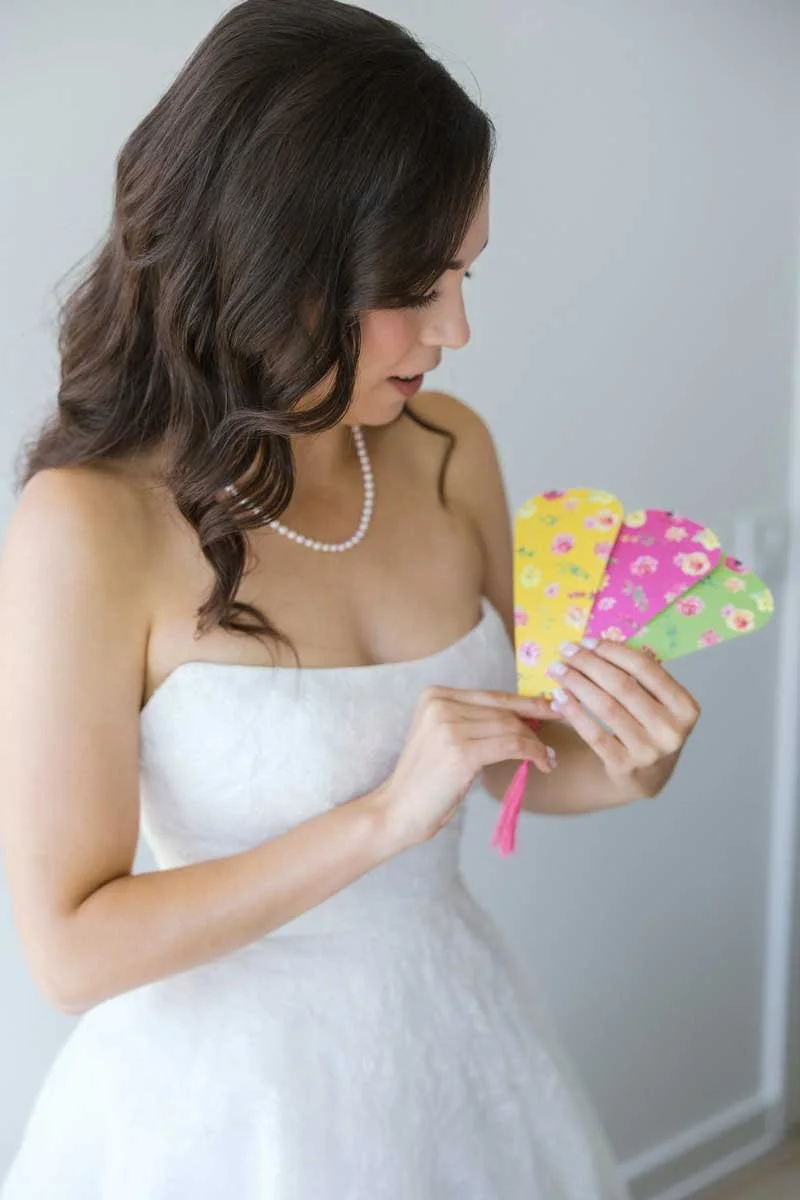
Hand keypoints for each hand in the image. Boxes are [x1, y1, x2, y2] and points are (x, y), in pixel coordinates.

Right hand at [372, 685, 561, 850]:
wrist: (398, 810)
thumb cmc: (425, 780)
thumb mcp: (444, 738)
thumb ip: (473, 721)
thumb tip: (522, 718)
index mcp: (434, 695)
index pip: (492, 695)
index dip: (526, 702)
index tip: (551, 707)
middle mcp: (440, 704)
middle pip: (503, 711)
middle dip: (534, 724)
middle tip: (553, 739)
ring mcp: (449, 727)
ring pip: (511, 728)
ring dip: (536, 744)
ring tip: (547, 757)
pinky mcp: (461, 751)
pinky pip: (511, 745)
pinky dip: (533, 753)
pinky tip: (542, 763)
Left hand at [545, 637, 700, 801]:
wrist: (645, 778)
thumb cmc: (649, 728)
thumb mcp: (659, 705)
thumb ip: (641, 678)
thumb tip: (598, 644)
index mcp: (685, 707)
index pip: (646, 669)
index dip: (614, 651)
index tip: (588, 641)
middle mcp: (671, 730)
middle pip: (622, 686)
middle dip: (589, 664)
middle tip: (566, 651)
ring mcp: (649, 751)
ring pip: (606, 707)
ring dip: (577, 683)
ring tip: (557, 670)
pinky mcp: (624, 766)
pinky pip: (593, 733)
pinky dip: (573, 712)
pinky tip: (558, 698)